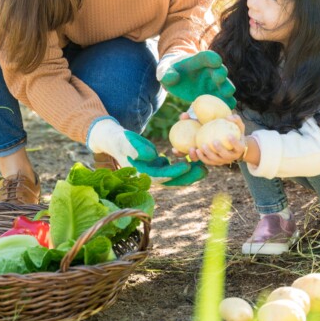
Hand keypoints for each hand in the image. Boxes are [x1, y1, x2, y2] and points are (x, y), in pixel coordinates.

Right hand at [86, 117, 200, 182]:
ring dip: (190, 173)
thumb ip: (137, 148)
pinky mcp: (157, 166)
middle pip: (171, 180)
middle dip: (188, 177)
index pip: (160, 176)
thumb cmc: (118, 140)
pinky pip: (174, 168)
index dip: (174, 172)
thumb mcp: (125, 142)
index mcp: (141, 174)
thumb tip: (152, 156)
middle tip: (204, 170)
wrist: (114, 140)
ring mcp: (154, 172)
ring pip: (175, 176)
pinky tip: (196, 158)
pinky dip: (185, 165)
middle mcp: (149, 177)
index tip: (187, 165)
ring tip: (205, 166)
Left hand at [159, 51, 236, 104]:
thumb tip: (173, 79)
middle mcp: (210, 71)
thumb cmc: (171, 71)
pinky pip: (225, 99)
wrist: (176, 77)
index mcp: (198, 61)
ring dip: (227, 89)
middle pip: (220, 70)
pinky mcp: (215, 95)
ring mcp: (214, 84)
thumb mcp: (164, 71)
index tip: (216, 61)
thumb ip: (167, 74)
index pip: (207, 57)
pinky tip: (227, 108)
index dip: (212, 58)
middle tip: (219, 79)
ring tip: (227, 94)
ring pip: (226, 85)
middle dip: (221, 74)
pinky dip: (227, 103)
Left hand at [191, 116, 250, 166]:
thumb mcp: (238, 126)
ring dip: (209, 154)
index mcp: (239, 149)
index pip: (239, 147)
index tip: (229, 135)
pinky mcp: (215, 162)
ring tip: (202, 146)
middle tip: (214, 141)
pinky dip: (202, 157)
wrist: (231, 145)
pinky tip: (196, 150)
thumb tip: (229, 117)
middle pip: (226, 156)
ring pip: (216, 160)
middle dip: (220, 150)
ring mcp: (223, 161)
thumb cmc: (235, 133)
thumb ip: (236, 119)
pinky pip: (208, 161)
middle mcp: (232, 157)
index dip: (235, 143)